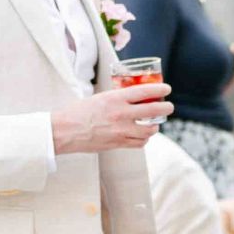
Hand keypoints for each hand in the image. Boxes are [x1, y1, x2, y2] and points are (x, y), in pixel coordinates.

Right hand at [55, 78, 172, 153]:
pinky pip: (139, 143)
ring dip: (155, 126)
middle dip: (166, 108)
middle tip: (169, 107)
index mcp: (115, 98)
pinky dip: (144, 139)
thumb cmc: (78, 112)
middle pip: (153, 111)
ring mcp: (121, 131)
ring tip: (154, 124)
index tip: (167, 89)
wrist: (65, 131)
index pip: (145, 91)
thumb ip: (116, 98)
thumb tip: (131, 96)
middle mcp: (121, 114)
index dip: (160, 90)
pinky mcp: (118, 144)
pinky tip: (142, 136)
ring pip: (149, 130)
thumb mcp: (99, 97)